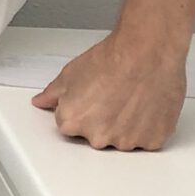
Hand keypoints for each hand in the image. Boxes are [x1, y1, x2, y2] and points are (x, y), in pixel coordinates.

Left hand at [32, 35, 187, 150]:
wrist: (147, 53)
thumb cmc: (113, 60)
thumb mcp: (70, 73)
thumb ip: (52, 94)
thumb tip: (42, 101)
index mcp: (71, 122)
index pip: (70, 124)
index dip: (82, 108)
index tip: (92, 97)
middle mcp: (97, 138)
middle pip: (96, 135)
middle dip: (102, 119)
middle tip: (113, 95)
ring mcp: (126, 142)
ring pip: (123, 139)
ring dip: (126, 125)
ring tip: (132, 98)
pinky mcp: (152, 141)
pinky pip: (147, 140)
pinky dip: (148, 127)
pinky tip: (146, 105)